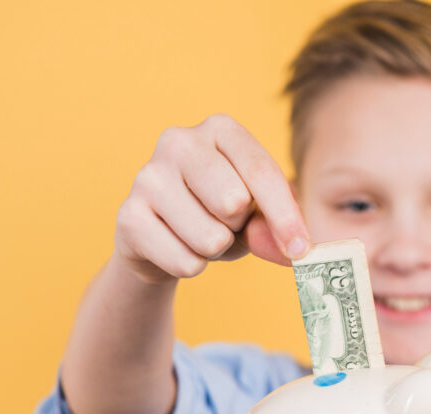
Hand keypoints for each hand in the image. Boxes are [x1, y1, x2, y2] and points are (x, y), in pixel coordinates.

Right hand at [114, 113, 310, 282]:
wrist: (160, 237)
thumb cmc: (219, 216)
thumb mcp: (258, 215)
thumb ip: (278, 227)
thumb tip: (292, 249)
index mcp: (220, 129)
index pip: (260, 171)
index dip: (285, 216)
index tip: (302, 249)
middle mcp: (178, 141)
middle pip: (234, 202)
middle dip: (239, 227)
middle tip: (225, 223)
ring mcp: (148, 176)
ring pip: (210, 238)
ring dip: (215, 250)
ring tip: (200, 235)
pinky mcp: (128, 216)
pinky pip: (185, 262)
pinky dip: (192, 266)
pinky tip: (177, 247)